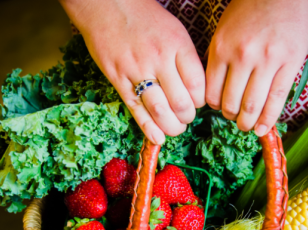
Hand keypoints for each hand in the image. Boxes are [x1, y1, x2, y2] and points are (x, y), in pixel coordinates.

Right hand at [60, 0, 205, 144]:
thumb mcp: (175, 31)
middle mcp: (159, 59)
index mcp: (177, 45)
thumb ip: (185, 59)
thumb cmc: (144, 18)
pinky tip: (158, 138)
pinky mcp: (117, 79)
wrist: (107, 5)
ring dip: (172, 126)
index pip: (198, 86)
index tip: (197, 103)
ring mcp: (136, 70)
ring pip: (161, 111)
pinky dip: (149, 128)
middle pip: (181, 103)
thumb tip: (196, 91)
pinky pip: (136, 109)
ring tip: (175, 127)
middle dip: (187, 118)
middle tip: (186, 118)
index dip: (200, 102)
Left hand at [206, 0, 307, 135]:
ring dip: (248, 123)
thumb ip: (219, 59)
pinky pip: (276, 100)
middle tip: (234, 119)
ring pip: (252, 106)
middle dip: (231, 117)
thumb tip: (215, 91)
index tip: (220, 109)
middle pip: (231, 103)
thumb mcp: (224, 30)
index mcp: (222, 49)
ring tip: (248, 126)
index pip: (212, 92)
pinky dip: (268, 119)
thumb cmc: (251, 10)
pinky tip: (264, 129)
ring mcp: (267, 62)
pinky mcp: (289, 65)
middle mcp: (242, 57)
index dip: (215, 106)